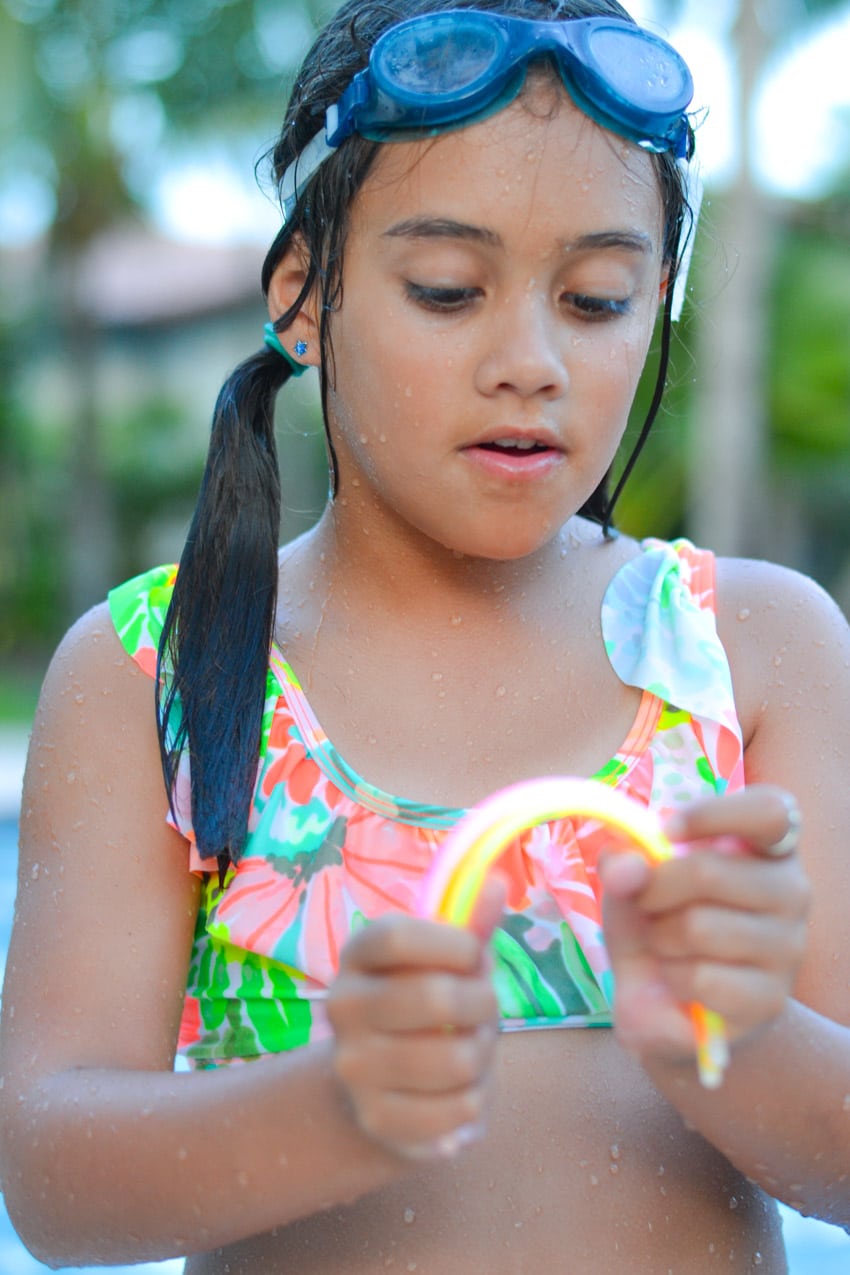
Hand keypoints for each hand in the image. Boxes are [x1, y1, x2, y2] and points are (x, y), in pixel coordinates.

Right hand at [326, 878, 503, 1159]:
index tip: (474, 954)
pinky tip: (460, 1093)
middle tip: (482, 1009)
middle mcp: (343, 1007)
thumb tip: (497, 882)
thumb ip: (471, 923)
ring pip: (455, 1060)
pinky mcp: (376, 1119)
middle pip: (434, 998)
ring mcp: (354, 1068)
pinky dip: (474, 1102)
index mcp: (357, 955)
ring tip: (471, 1051)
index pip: (396, 937)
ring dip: (482, 1056)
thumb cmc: (427, 1003)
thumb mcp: (446, 958)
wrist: (382, 1082)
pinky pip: (455, 1112)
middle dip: (482, 1004)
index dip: (453, 944)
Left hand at [599, 786, 810, 1072]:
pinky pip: (703, 978)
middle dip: (655, 890)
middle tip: (649, 905)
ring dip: (661, 938)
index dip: (714, 814)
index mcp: (766, 845)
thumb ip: (623, 861)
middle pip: (708, 871)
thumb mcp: (630, 879)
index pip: (769, 812)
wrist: (666, 998)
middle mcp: (792, 889)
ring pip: (699, 927)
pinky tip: (683, 981)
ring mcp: (789, 946)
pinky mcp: (771, 997)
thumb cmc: (660, 918)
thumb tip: (627, 869)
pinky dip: (674, 979)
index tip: (666, 831)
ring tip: (669, 945)